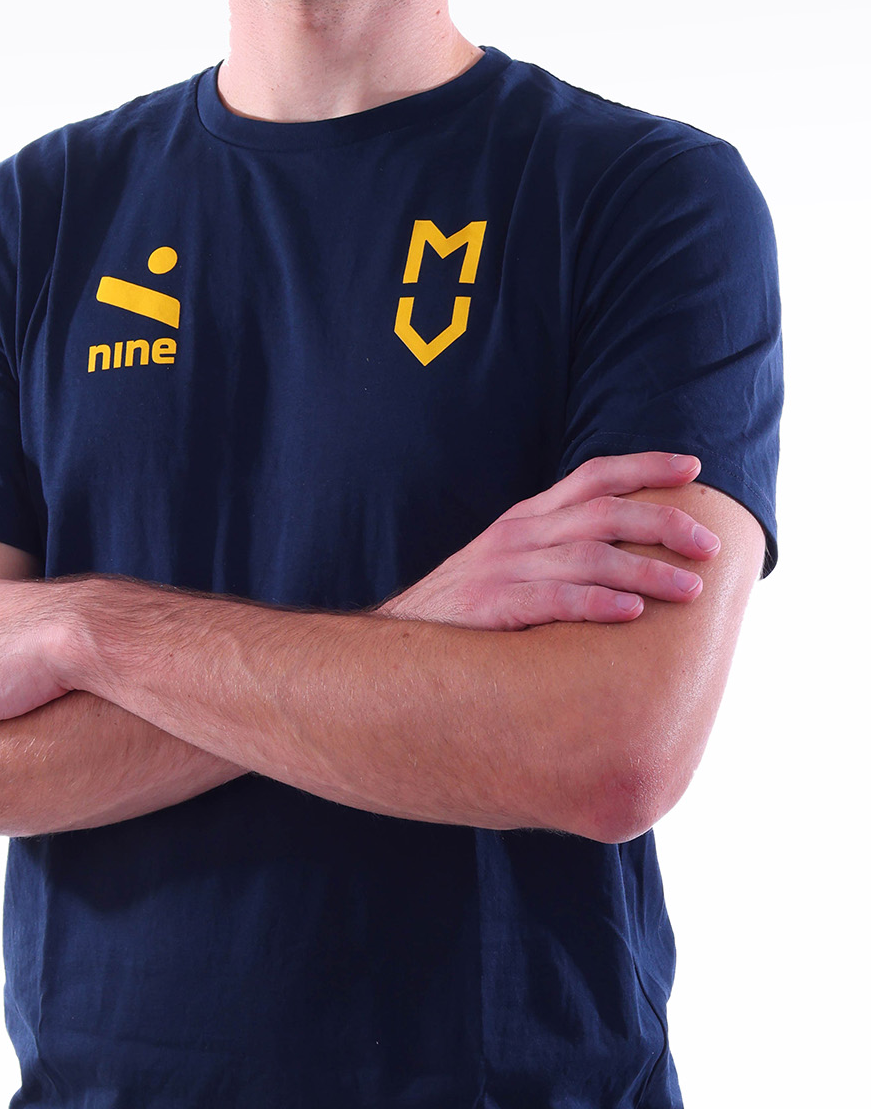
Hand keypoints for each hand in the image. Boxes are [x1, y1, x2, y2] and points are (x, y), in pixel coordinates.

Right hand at [379, 451, 718, 628]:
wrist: (398, 643)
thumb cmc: (469, 610)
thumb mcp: (511, 563)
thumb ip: (559, 550)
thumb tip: (629, 551)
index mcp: (527, 518)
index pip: (593, 475)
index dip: (645, 466)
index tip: (693, 467)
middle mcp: (519, 534)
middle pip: (603, 513)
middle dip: (663, 523)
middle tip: (710, 546)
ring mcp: (503, 569)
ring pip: (588, 556)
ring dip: (646, 570)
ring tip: (690, 588)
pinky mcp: (491, 608)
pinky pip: (553, 599)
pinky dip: (597, 602)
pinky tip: (632, 612)